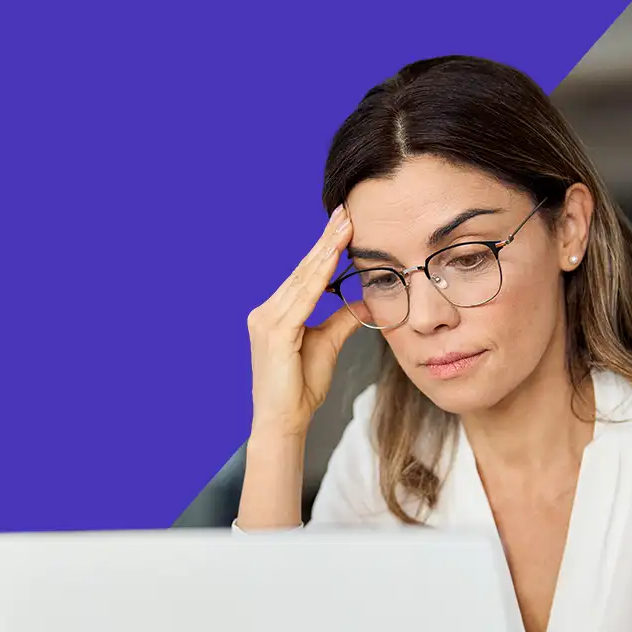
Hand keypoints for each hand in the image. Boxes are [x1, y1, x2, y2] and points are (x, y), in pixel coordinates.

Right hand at [246, 204, 361, 439]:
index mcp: (276, 314)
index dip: (324, 248)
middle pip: (302, 270)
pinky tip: (332, 257)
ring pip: (302, 279)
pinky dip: (318, 275)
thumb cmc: (299, 388)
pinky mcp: (275, 332)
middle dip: (326, 240)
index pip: (304, 275)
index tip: (343, 224)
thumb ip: (342, 320)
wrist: (283, 421)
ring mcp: (267, 320)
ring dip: (325, 250)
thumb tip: (365, 301)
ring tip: (344, 225)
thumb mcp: (327, 345)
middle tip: (346, 211)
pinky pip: (301, 297)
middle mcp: (266, 312)